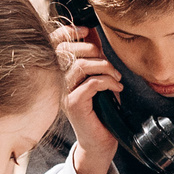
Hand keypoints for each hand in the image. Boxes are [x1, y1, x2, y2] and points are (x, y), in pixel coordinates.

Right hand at [51, 20, 122, 173]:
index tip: (89, 31)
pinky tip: (116, 87)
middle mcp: (58, 82)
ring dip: (105, 68)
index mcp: (61, 73)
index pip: (57, 44)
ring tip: (116, 78)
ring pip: (82, 66)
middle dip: (95, 52)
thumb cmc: (101, 112)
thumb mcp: (99, 79)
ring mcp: (64, 93)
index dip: (70, 32)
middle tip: (112, 67)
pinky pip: (91, 83)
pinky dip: (108, 81)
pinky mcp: (73, 104)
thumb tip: (94, 34)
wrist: (100, 142)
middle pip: (69, 51)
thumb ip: (95, 59)